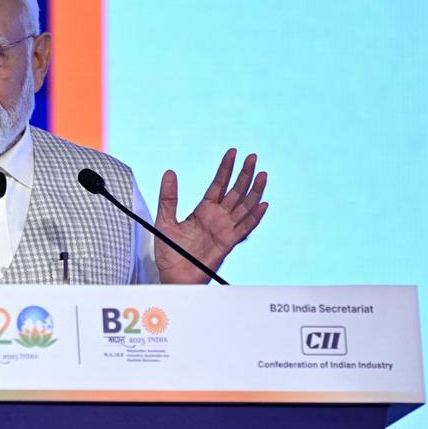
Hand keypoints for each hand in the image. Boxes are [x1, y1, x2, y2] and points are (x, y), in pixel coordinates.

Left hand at [155, 149, 267, 283]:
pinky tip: (263, 204)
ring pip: (244, 206)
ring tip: (262, 174)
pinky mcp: (228, 242)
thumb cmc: (170, 252)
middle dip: (244, 174)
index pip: (218, 184)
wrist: (173, 275)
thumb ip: (168, 197)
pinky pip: (244, 228)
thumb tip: (169, 173)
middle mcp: (217, 217)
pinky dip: (254, 217)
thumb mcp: (164, 220)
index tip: (232, 153)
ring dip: (254, 191)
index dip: (225, 169)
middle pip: (235, 191)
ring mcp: (224, 229)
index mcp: (203, 210)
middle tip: (252, 157)